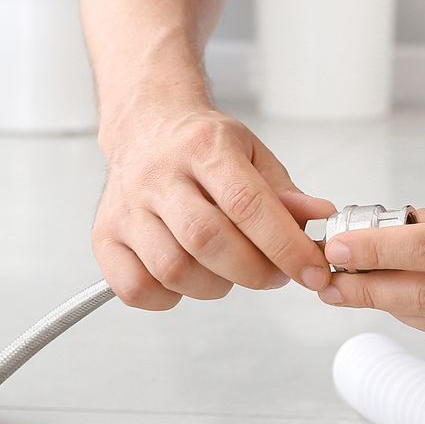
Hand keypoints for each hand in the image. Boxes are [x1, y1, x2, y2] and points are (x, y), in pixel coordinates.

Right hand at [93, 104, 333, 308]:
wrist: (146, 126)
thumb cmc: (202, 145)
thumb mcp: (252, 153)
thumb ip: (285, 193)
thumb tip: (319, 220)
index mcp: (203, 147)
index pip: (247, 204)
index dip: (285, 245)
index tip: (312, 271)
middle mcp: (158, 175)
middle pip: (207, 239)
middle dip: (253, 271)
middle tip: (274, 275)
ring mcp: (126, 207)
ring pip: (172, 269)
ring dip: (214, 285)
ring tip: (230, 271)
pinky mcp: (104, 235)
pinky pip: (135, 288)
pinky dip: (169, 297)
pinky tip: (189, 277)